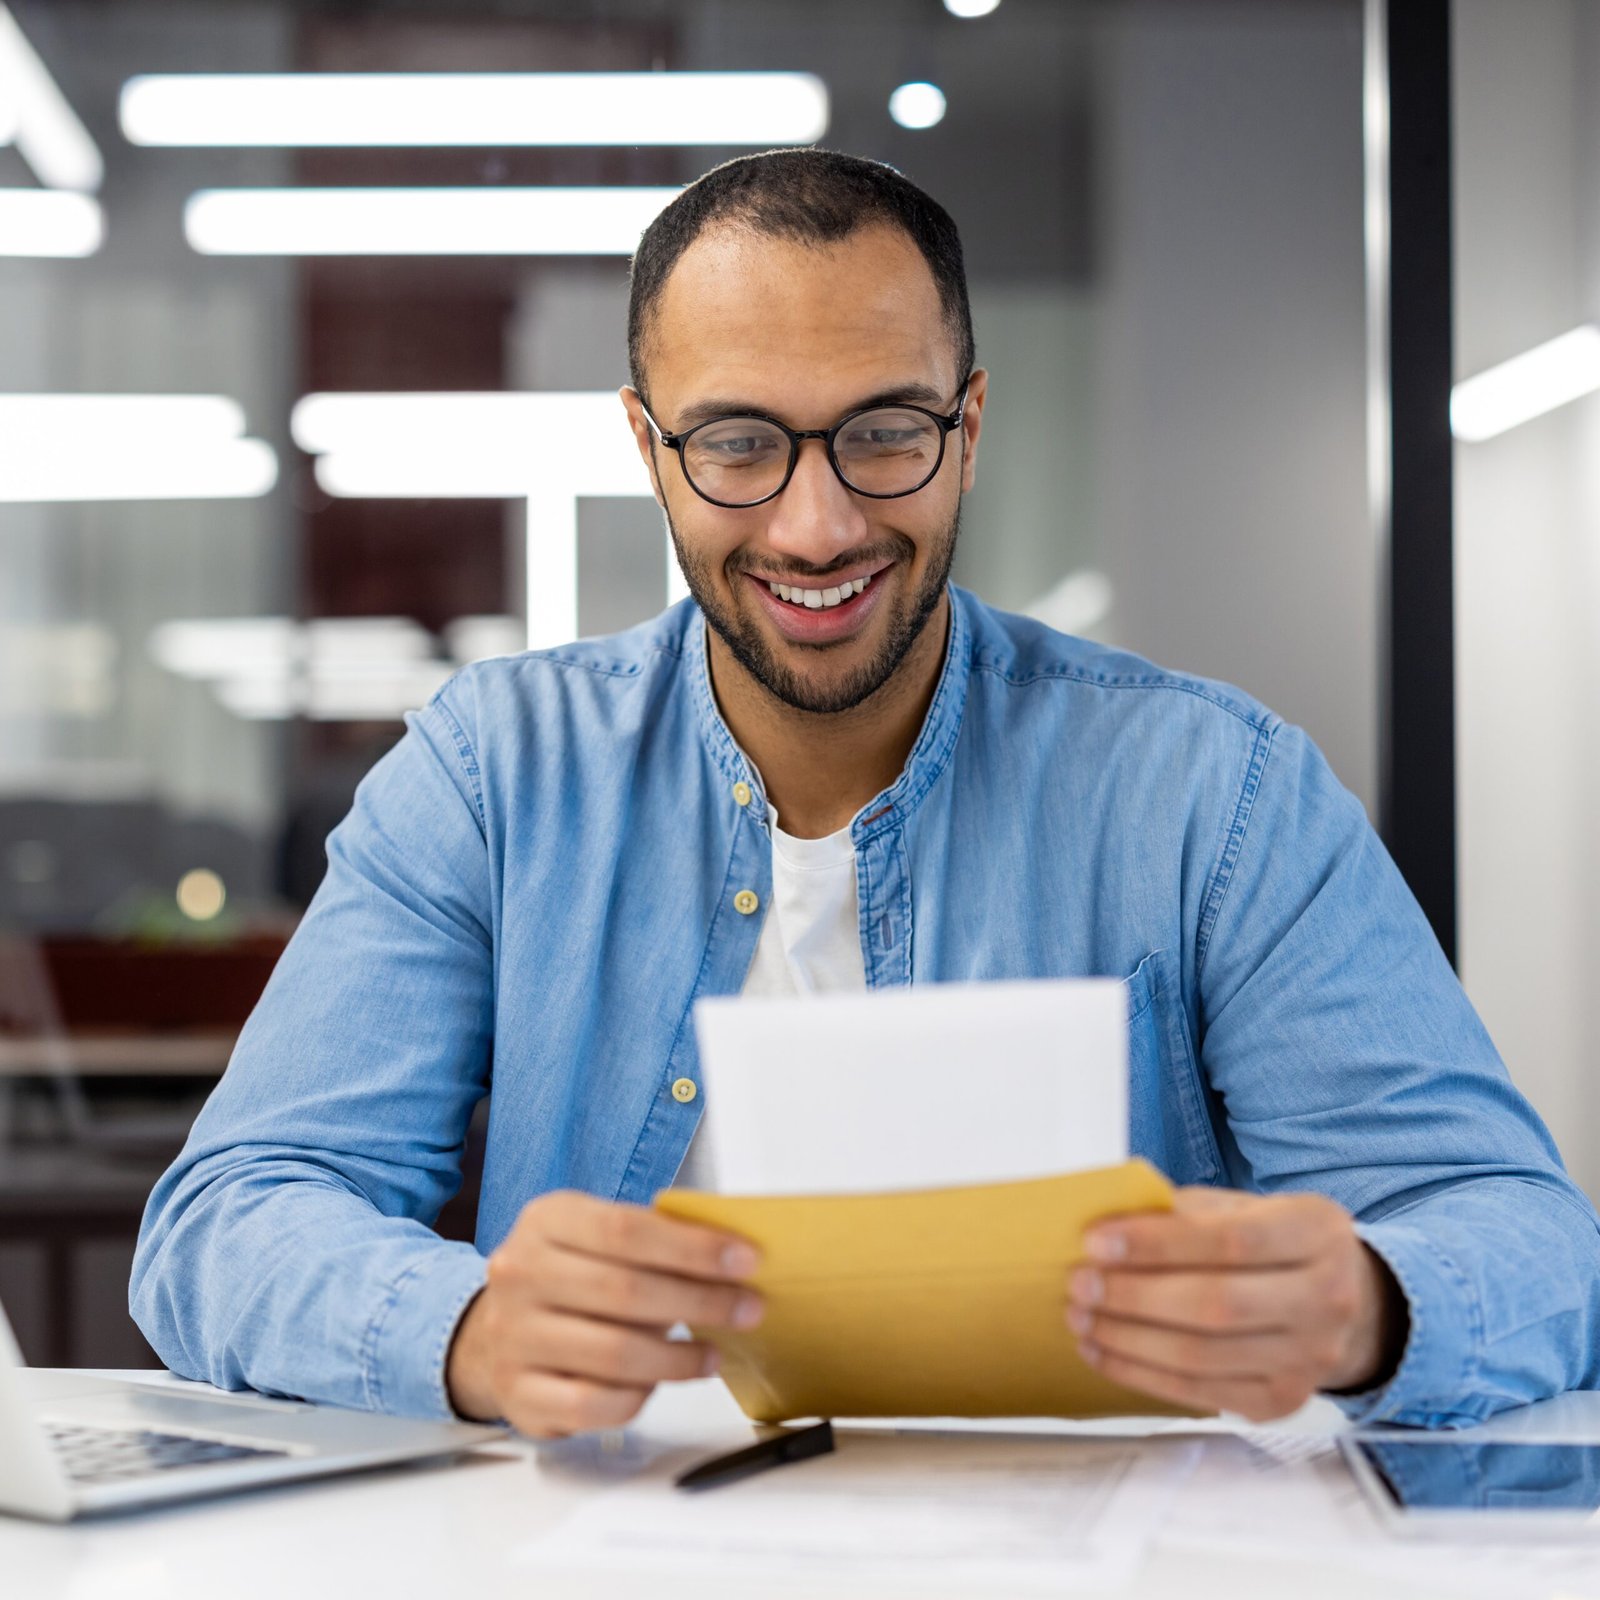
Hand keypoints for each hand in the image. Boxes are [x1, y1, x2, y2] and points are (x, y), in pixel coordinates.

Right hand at [446, 1190, 762, 1437]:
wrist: (493, 1333)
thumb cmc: (567, 1277)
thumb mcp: (595, 1235)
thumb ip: (652, 1237)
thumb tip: (730, 1255)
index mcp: (546, 1221)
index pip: (626, 1229)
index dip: (693, 1247)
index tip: (745, 1259)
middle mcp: (520, 1275)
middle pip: (625, 1291)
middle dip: (700, 1301)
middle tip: (748, 1308)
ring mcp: (514, 1338)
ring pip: (615, 1354)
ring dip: (679, 1358)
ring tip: (713, 1353)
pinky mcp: (520, 1396)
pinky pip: (593, 1405)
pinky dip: (638, 1397)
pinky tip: (661, 1383)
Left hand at [1066, 1187, 1403, 1421]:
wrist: (1343, 1302)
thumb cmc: (1270, 1242)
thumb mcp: (1243, 1206)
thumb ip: (1185, 1212)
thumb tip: (1106, 1228)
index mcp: (1316, 1232)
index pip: (1230, 1240)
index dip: (1157, 1243)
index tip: (1095, 1241)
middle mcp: (1326, 1300)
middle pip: (1216, 1305)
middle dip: (1134, 1296)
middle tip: (1078, 1283)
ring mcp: (1308, 1360)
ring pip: (1203, 1357)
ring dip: (1127, 1339)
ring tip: (1080, 1318)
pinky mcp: (1281, 1403)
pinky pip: (1200, 1393)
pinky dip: (1140, 1374)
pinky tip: (1102, 1351)